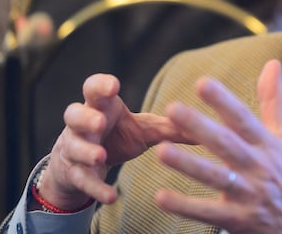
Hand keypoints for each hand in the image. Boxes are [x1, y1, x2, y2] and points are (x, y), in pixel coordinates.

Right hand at [40, 74, 185, 209]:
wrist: (87, 163)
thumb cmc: (118, 136)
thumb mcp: (144, 129)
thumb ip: (172, 127)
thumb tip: (208, 127)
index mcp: (101, 106)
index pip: (93, 88)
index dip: (101, 85)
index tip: (114, 86)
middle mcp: (83, 124)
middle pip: (74, 113)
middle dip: (86, 117)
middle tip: (101, 121)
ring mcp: (75, 148)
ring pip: (72, 146)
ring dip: (85, 150)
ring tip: (100, 156)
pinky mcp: (75, 173)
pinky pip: (82, 180)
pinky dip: (96, 188)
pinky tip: (111, 197)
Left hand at [154, 60, 281, 233]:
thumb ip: (274, 101)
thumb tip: (271, 63)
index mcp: (267, 145)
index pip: (243, 119)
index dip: (223, 101)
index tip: (203, 83)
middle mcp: (258, 167)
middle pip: (226, 144)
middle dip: (199, 127)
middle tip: (172, 109)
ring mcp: (249, 195)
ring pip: (215, 178)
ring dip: (188, 165)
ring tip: (162, 151)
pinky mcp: (240, 221)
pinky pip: (208, 213)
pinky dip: (185, 206)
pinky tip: (161, 196)